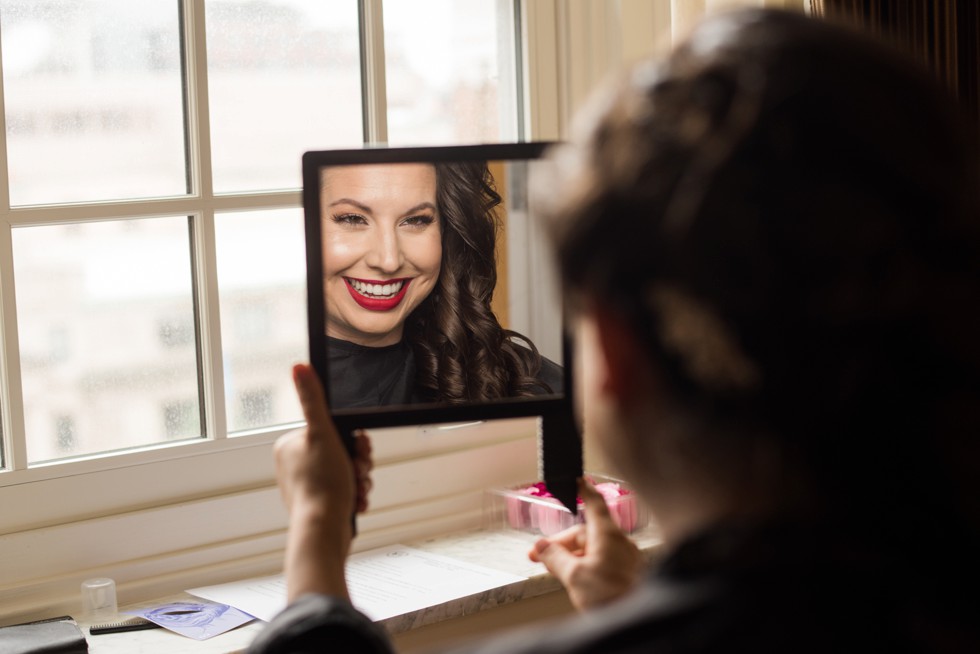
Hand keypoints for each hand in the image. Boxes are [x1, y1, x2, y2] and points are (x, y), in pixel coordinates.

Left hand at [274, 363, 373, 601]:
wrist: (325, 531)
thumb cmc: (322, 485)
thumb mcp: (322, 433)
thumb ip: (312, 400)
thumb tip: (299, 367)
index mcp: (289, 447)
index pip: (332, 431)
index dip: (352, 440)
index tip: (358, 448)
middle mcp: (294, 466)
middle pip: (341, 452)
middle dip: (358, 463)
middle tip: (358, 471)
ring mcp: (306, 487)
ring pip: (346, 472)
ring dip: (360, 480)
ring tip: (357, 490)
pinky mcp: (319, 505)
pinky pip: (345, 492)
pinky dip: (355, 496)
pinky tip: (356, 502)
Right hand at [528, 478, 644, 610]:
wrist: (636, 621)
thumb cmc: (612, 597)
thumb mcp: (574, 576)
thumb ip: (555, 558)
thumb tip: (542, 547)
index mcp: (608, 535)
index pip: (595, 504)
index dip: (584, 490)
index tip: (577, 480)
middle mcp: (619, 543)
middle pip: (586, 533)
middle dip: (561, 543)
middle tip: (540, 555)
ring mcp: (624, 559)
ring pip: (592, 549)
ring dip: (571, 557)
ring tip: (554, 571)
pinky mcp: (626, 575)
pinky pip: (602, 562)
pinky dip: (585, 565)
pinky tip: (574, 579)